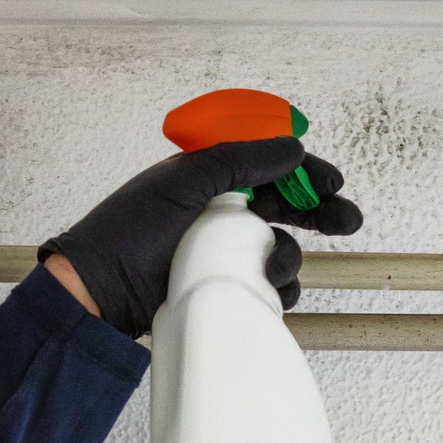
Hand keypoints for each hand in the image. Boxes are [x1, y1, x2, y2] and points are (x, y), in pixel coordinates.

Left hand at [38, 138, 361, 336]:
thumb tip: (293, 148)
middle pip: (285, 207)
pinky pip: (265, 286)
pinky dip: (275, 288)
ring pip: (279, 249)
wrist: (96, 293)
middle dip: (319, 213)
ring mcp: (220, 252)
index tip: (333, 183)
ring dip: (289, 256)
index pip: (268, 166)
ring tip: (273, 265)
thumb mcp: (182, 182)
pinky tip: (266, 289)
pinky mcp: (220, 287)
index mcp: (207, 178)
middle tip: (347, 222)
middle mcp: (218, 212)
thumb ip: (239, 160)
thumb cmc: (128, 233)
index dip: (304, 172)